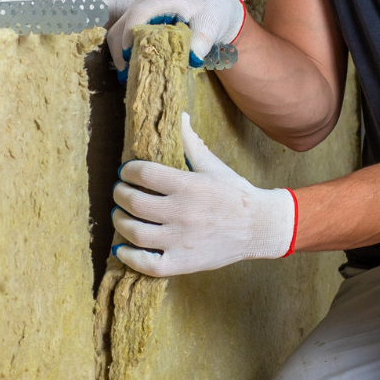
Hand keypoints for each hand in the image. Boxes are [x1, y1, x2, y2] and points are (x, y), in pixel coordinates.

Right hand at [106, 0, 246, 77]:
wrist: (211, 4)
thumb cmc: (211, 12)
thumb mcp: (212, 25)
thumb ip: (202, 41)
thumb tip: (192, 59)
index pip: (139, 14)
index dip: (130, 35)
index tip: (130, 56)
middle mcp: (146, 1)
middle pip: (122, 25)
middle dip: (121, 51)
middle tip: (129, 75)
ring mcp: (140, 9)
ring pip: (118, 31)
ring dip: (120, 53)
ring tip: (129, 75)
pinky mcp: (138, 18)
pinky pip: (123, 34)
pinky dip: (124, 51)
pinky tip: (133, 67)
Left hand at [111, 113, 297, 276]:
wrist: (260, 227)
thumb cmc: (234, 194)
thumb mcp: (212, 165)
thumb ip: (190, 143)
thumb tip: (179, 116)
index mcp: (189, 185)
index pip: (144, 173)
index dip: (128, 171)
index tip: (126, 172)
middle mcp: (183, 212)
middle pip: (133, 202)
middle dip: (119, 194)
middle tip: (120, 192)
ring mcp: (182, 240)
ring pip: (135, 232)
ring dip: (120, 222)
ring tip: (120, 215)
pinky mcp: (183, 262)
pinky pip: (147, 264)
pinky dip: (129, 257)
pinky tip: (122, 249)